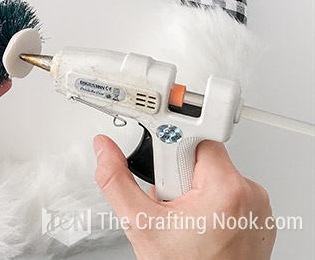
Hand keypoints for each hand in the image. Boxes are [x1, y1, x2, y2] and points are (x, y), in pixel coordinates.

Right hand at [93, 135, 275, 259]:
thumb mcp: (141, 225)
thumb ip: (116, 180)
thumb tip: (104, 149)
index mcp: (225, 188)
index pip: (192, 137)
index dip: (167, 150)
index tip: (157, 160)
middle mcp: (249, 193)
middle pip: (200, 156)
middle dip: (176, 174)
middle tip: (168, 202)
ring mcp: (257, 207)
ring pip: (213, 175)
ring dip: (192, 189)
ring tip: (182, 218)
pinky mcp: (258, 217)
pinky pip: (228, 193)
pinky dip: (210, 203)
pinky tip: (198, 225)